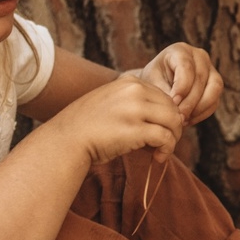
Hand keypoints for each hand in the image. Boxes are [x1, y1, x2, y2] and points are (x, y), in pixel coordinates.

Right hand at [43, 74, 184, 165]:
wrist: (65, 141)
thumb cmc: (87, 126)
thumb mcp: (111, 102)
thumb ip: (136, 102)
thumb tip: (168, 118)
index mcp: (129, 82)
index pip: (164, 96)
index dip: (167, 115)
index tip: (160, 130)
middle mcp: (134, 91)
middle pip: (172, 108)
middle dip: (174, 127)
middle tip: (165, 143)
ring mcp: (136, 109)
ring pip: (174, 121)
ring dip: (173, 139)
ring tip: (162, 151)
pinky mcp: (136, 130)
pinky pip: (165, 138)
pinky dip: (167, 149)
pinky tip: (158, 157)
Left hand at [137, 43, 222, 125]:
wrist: (158, 85)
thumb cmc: (153, 81)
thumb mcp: (152, 84)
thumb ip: (164, 93)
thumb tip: (177, 108)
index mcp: (180, 51)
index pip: (186, 67)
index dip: (182, 86)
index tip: (173, 103)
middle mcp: (199, 57)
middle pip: (201, 78)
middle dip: (190, 101)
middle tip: (178, 117)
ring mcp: (211, 70)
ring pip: (214, 88)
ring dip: (200, 107)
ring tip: (184, 120)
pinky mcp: (215, 85)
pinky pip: (215, 100)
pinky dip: (203, 113)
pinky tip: (189, 120)